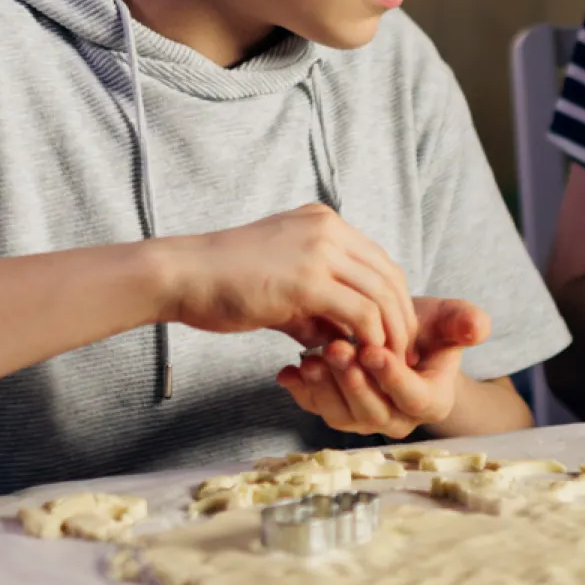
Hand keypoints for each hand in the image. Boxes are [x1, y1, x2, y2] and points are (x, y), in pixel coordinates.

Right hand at [153, 204, 417, 360]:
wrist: (182, 275)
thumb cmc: (221, 282)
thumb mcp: (281, 284)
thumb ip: (315, 306)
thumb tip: (339, 337)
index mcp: (323, 222)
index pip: (378, 261)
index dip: (394, 299)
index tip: (394, 333)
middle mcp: (328, 229)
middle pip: (389, 275)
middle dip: (401, 317)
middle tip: (402, 352)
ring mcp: (320, 250)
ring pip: (382, 294)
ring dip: (391, 332)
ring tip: (387, 362)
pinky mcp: (309, 279)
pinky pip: (360, 312)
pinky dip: (370, 338)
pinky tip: (364, 359)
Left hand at [277, 298, 489, 437]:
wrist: (397, 336)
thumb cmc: (425, 329)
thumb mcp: (446, 320)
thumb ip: (463, 322)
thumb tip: (479, 326)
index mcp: (431, 400)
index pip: (413, 397)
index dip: (393, 377)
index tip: (373, 351)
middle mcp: (397, 418)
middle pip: (373, 410)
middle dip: (353, 382)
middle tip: (336, 348)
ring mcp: (364, 419)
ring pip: (342, 414)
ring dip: (325, 388)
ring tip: (310, 359)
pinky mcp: (337, 411)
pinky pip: (318, 409)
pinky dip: (302, 392)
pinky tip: (288, 370)